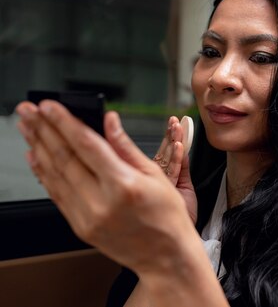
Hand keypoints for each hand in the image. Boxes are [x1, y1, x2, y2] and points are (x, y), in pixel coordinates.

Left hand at [15, 100, 198, 275]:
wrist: (165, 256)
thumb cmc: (167, 216)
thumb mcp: (156, 175)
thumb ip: (126, 146)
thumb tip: (109, 121)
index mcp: (123, 185)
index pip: (87, 145)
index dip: (65, 122)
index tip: (49, 105)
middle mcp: (101, 202)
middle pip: (65, 157)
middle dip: (43, 129)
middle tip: (29, 110)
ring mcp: (87, 217)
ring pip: (55, 175)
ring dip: (38, 147)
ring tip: (27, 127)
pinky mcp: (80, 227)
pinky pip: (56, 195)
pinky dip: (43, 173)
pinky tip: (36, 156)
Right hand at [151, 116, 196, 223]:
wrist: (177, 241)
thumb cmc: (180, 216)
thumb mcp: (184, 186)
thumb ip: (182, 165)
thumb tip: (182, 142)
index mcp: (158, 178)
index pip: (162, 152)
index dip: (169, 137)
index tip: (174, 122)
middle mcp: (155, 181)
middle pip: (162, 152)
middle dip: (169, 135)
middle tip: (174, 120)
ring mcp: (158, 185)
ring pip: (164, 158)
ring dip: (171, 141)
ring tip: (177, 126)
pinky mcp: (164, 192)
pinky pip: (171, 171)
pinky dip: (176, 158)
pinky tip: (178, 146)